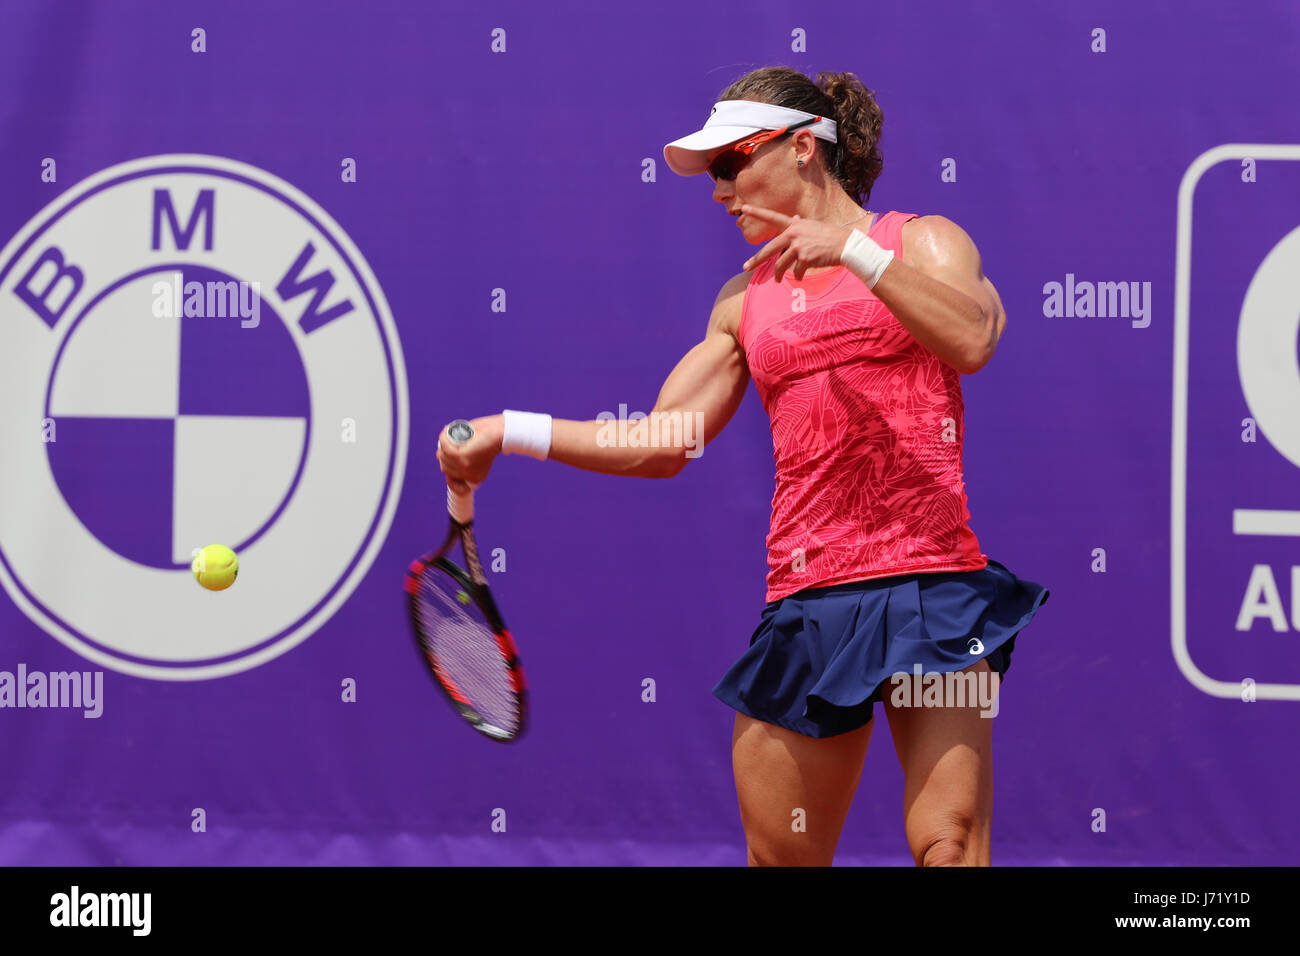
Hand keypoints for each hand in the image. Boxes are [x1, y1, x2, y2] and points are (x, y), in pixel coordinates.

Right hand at [436, 414, 503, 492]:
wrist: (501, 433)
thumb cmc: (489, 441)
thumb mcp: (473, 454)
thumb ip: (458, 458)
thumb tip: (438, 456)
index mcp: (473, 479)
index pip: (451, 481)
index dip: (445, 467)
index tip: (444, 455)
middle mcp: (468, 476)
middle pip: (445, 467)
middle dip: (443, 453)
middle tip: (448, 440)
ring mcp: (464, 467)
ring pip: (444, 457)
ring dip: (443, 444)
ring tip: (448, 433)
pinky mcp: (462, 456)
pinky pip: (445, 448)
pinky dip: (444, 438)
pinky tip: (447, 430)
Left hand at [740, 204, 855, 281]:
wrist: (845, 246)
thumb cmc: (830, 236)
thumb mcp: (813, 226)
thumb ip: (801, 225)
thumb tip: (794, 218)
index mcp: (794, 225)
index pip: (773, 217)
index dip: (758, 212)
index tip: (744, 208)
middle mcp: (794, 234)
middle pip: (769, 249)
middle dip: (756, 260)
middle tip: (745, 267)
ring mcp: (798, 247)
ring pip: (781, 265)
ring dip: (779, 275)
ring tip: (778, 280)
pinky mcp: (804, 259)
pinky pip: (796, 272)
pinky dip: (799, 276)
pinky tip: (802, 276)